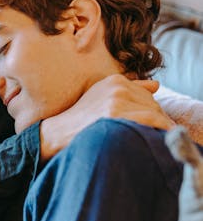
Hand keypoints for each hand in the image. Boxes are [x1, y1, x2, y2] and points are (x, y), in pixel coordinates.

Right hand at [40, 75, 173, 160]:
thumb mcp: (102, 97)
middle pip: (153, 104)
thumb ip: (130, 89)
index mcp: (115, 80)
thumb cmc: (80, 119)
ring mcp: (117, 100)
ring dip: (161, 126)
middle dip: (159, 120)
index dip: (154, 112)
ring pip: (155, 112)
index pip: (148, 96)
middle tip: (161, 135)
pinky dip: (161, 129)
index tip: (157, 126)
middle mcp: (117, 87)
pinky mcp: (116, 114)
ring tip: (160, 139)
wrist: (58, 132)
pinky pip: (151, 120)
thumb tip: (156, 85)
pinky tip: (161, 138)